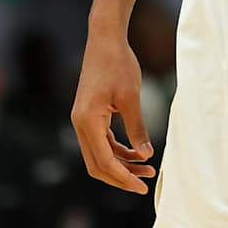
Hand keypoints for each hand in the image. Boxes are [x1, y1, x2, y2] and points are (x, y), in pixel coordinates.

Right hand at [71, 25, 154, 191]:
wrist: (105, 40)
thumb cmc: (118, 63)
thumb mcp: (131, 97)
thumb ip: (137, 128)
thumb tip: (146, 156)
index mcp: (87, 121)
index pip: (104, 161)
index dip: (124, 177)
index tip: (142, 186)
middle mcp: (80, 124)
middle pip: (97, 165)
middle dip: (121, 176)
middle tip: (145, 183)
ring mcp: (83, 120)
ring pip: (100, 155)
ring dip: (122, 164)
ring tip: (147, 169)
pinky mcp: (89, 116)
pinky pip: (102, 142)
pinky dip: (118, 151)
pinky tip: (138, 152)